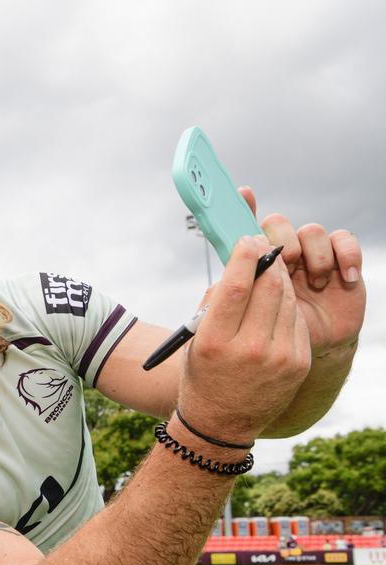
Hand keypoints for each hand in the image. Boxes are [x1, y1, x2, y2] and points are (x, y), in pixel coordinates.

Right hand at [176, 235, 310, 444]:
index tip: (247, 239)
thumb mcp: (196, 338)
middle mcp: (249, 349)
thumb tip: (240, 264)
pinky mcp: (298, 363)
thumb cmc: (202, 371)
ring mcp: (278, 358)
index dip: (246, 256)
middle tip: (262, 247)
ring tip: (269, 273)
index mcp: (215, 342)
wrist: (221, 421)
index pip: (238, 286)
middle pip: (270, 287)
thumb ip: (216, 301)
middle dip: (267, 261)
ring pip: (288, 299)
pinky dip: (287, 305)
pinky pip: (296, 320)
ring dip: (279, 279)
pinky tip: (276, 304)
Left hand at [242, 187, 364, 355]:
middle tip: (286, 262)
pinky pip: (345, 241)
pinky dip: (347, 255)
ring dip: (313, 255)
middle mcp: (282, 253)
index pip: (245, 227)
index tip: (242, 193)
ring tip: (314, 283)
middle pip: (279, 224)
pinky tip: (345, 278)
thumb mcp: (240, 315)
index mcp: (254, 262)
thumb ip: (231, 289)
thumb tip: (227, 263)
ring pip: (311, 231)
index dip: (245, 207)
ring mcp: (312, 256)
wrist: (293, 360)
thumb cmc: (261, 336)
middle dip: (281, 241)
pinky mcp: (341, 263)